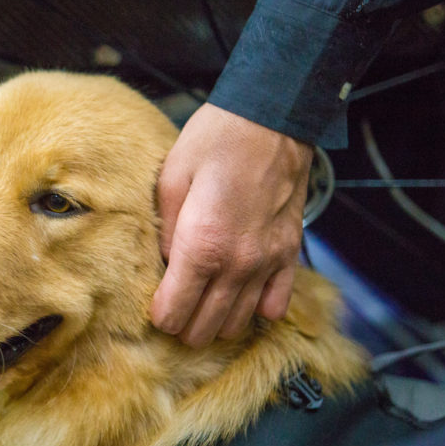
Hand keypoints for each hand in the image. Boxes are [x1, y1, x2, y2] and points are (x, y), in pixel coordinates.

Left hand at [151, 103, 312, 347]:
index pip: (175, 311)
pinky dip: (257, 310)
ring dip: (216, 322)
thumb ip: (165, 231)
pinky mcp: (290, 254)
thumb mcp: (171, 178)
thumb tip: (165, 265)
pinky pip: (276, 305)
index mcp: (201, 244)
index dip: (160, 316)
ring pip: (239, 323)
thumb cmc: (215, 141)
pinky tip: (241, 296)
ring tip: (202, 306)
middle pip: (206, 327)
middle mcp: (238, 263)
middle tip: (174, 310)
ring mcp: (268, 262)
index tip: (154, 307)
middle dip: (184, 326)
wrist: (272, 119)